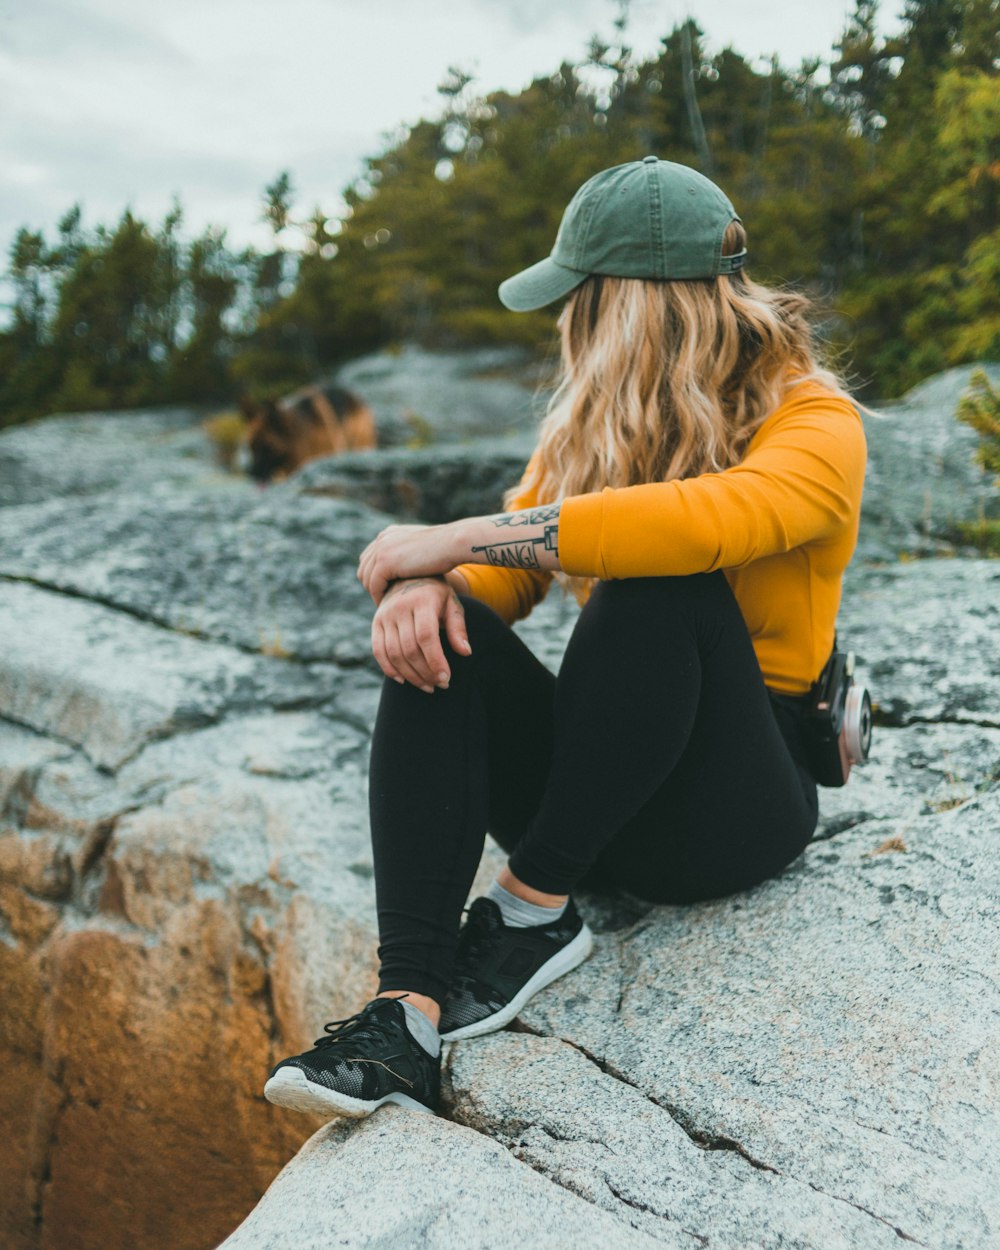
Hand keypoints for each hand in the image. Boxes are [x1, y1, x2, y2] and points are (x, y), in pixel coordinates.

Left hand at [357, 522, 460, 605]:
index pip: (370, 558)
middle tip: (384, 602)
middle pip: (365, 568)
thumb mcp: (423, 547)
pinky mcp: (384, 561)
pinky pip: (374, 585)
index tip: (386, 592)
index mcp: (390, 533)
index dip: (375, 576)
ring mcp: (382, 549)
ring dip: (375, 593)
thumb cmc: (447, 548)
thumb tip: (408, 563)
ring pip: (366, 578)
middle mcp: (382, 539)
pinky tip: (389, 606)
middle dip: (372, 586)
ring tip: (387, 607)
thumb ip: (410, 553)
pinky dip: (379, 597)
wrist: (453, 543)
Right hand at [372, 576, 471, 692]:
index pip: (426, 636)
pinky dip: (389, 669)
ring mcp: (384, 615)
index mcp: (422, 600)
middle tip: (439, 685)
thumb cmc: (437, 595)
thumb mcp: (452, 604)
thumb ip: (458, 628)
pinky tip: (404, 680)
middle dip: (425, 672)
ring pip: (394, 654)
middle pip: (410, 649)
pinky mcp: (375, 622)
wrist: (409, 577)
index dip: (435, 661)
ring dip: (411, 675)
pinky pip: (379, 651)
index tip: (446, 679)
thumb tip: (466, 652)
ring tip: (427, 686)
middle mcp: (400, 607)